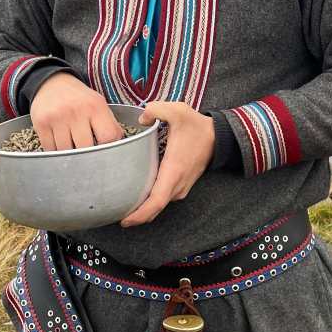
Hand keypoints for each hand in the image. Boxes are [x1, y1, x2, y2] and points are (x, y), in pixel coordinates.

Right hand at [30, 73, 124, 149]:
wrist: (50, 83)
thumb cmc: (79, 99)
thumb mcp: (99, 104)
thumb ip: (110, 125)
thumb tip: (117, 148)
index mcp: (95, 106)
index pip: (108, 137)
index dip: (107, 147)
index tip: (103, 148)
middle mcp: (76, 111)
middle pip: (86, 149)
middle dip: (87, 154)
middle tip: (86, 149)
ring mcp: (57, 117)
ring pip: (66, 151)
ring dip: (70, 153)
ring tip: (71, 144)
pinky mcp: (41, 123)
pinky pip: (50, 149)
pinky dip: (55, 151)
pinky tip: (59, 142)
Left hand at [120, 101, 215, 226]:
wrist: (218, 136)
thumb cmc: (196, 126)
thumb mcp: (177, 110)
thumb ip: (156, 110)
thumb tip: (141, 118)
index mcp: (174, 171)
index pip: (156, 201)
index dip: (140, 214)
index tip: (124, 220)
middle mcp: (177, 185)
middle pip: (154, 209)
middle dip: (135, 217)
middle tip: (113, 216)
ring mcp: (180, 188)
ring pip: (158, 206)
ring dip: (142, 210)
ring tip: (121, 208)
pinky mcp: (180, 186)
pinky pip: (162, 199)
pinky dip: (149, 203)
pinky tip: (136, 197)